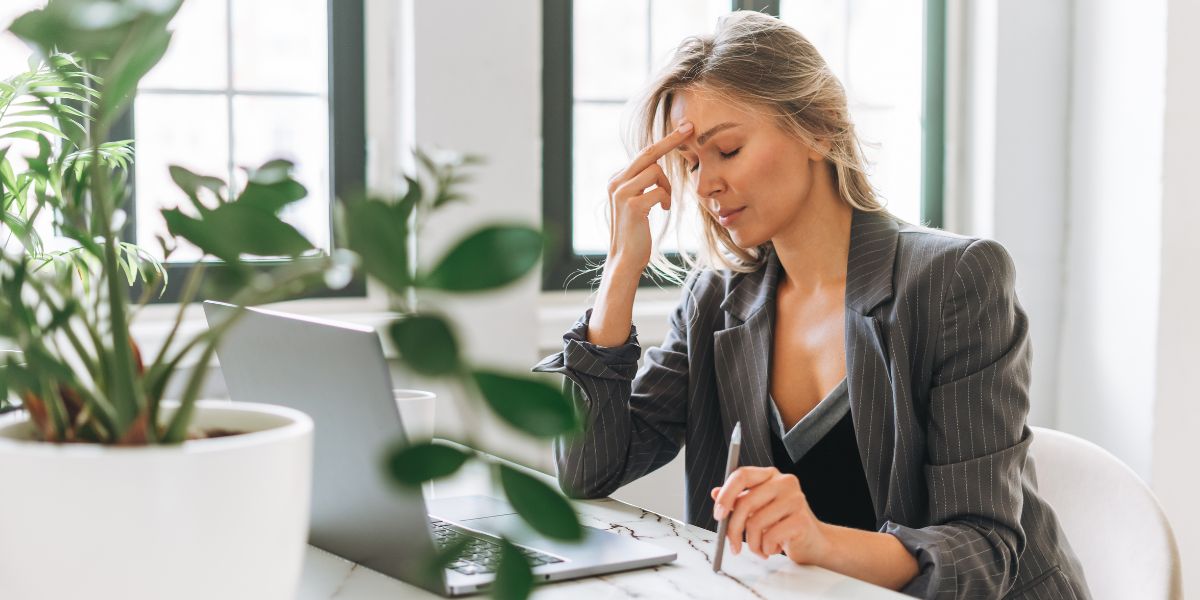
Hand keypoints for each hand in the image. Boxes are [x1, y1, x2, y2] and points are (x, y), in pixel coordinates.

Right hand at [604, 121, 692, 273]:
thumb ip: (641, 184)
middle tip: (689, 128)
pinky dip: (666, 199)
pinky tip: (662, 210)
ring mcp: (622, 193)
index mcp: (617, 180)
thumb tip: (656, 166)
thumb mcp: (636, 203)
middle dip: (671, 140)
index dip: (664, 141)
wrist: (625, 259)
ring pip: (656, 172)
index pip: (642, 154)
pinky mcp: (633, 205)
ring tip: (664, 203)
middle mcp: (616, 182)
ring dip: (667, 187)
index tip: (683, 128)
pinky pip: (659, 191)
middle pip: (648, 153)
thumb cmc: (635, 232)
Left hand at [711, 466, 830, 563]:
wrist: (813, 542)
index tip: (718, 514)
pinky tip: (774, 548)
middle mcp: (784, 482)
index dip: (726, 495)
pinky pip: (771, 536)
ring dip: (753, 543)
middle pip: (745, 502)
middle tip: (732, 545)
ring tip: (760, 548)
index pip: (741, 475)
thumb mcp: (757, 510)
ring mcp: (795, 499)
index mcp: (770, 475)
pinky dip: (767, 548)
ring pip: (756, 523)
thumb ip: (738, 500)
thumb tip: (715, 493)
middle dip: (734, 529)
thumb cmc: (783, 524)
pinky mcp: (801, 519)